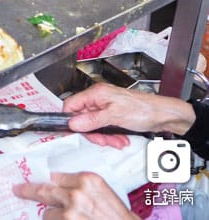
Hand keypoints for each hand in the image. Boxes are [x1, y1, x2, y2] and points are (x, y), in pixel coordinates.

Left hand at [12, 171, 135, 219]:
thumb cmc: (122, 219)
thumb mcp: (108, 197)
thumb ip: (85, 190)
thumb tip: (66, 188)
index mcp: (89, 180)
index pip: (57, 176)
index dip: (48, 181)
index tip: (40, 180)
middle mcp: (77, 192)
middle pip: (44, 190)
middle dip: (28, 190)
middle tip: (18, 189)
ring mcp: (69, 211)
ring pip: (47, 213)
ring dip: (51, 218)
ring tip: (62, 219)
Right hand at [61, 82, 194, 147]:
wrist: (164, 115)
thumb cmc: (144, 110)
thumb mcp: (115, 116)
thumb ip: (92, 120)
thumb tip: (72, 123)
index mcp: (96, 93)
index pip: (71, 105)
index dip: (70, 120)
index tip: (74, 132)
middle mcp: (99, 98)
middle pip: (83, 118)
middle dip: (93, 132)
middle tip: (102, 140)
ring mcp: (106, 107)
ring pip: (94, 125)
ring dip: (104, 136)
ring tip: (116, 141)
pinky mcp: (113, 115)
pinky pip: (104, 127)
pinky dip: (111, 135)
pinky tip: (120, 139)